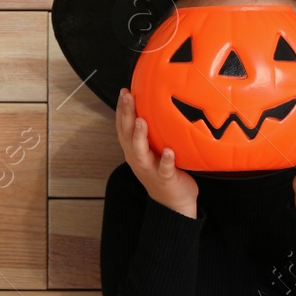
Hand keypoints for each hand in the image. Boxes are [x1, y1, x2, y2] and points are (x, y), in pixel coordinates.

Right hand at [116, 87, 197, 218]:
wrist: (172, 203)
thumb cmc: (164, 171)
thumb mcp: (154, 149)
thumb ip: (153, 132)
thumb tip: (159, 106)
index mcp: (134, 150)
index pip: (123, 127)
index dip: (122, 109)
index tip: (124, 91)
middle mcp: (137, 158)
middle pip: (127, 134)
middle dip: (127, 115)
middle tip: (128, 96)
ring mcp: (149, 169)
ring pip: (140, 152)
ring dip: (139, 136)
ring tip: (141, 121)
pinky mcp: (164, 179)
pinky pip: (164, 169)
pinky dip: (166, 160)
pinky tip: (169, 151)